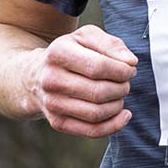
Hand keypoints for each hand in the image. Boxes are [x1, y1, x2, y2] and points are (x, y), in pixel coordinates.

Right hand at [26, 23, 136, 137]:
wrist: (37, 75)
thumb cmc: (71, 53)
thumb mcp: (87, 37)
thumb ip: (112, 45)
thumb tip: (130, 63)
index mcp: (58, 53)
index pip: (98, 67)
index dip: (122, 71)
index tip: (129, 70)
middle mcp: (51, 79)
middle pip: (99, 92)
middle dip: (121, 88)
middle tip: (125, 83)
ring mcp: (52, 103)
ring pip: (97, 113)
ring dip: (118, 105)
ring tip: (119, 95)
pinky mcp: (57, 122)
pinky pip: (92, 130)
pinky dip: (114, 125)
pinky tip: (123, 114)